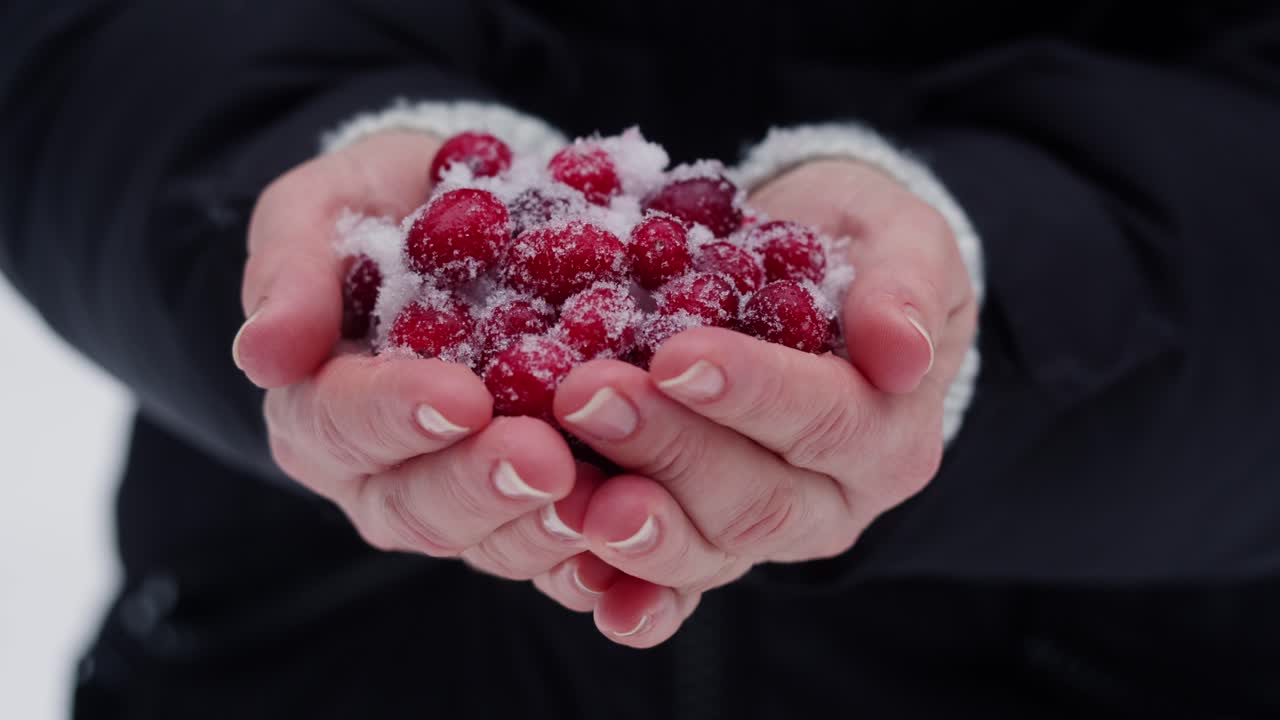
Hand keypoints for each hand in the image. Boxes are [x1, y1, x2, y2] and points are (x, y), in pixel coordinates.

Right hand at [233, 131, 593, 585]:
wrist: (477, 223)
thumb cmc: (387, 211)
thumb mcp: (325, 209)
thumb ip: (291, 269)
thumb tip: (259, 353)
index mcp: (322, 411)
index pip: (340, 424)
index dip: (394, 417)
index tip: (457, 397)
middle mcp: (388, 476)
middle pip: (418, 507)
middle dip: (482, 486)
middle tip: (544, 460)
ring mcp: (468, 500)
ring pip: (495, 542)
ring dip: (546, 529)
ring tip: (603, 500)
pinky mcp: (539, 508)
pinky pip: (563, 556)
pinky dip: (602, 569)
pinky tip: (639, 566)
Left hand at [545, 159, 977, 646]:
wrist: (801, 286)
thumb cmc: (851, 252)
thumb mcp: (896, 236)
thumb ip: (906, 282)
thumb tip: (902, 352)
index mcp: (888, 435)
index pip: (827, 421)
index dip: (753, 393)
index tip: (675, 354)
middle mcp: (832, 504)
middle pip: (756, 501)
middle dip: (668, 450)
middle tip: (585, 396)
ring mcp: (762, 538)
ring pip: (705, 554)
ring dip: (633, 522)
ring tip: (565, 484)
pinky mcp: (703, 547)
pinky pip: (668, 589)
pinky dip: (628, 599)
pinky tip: (584, 587)